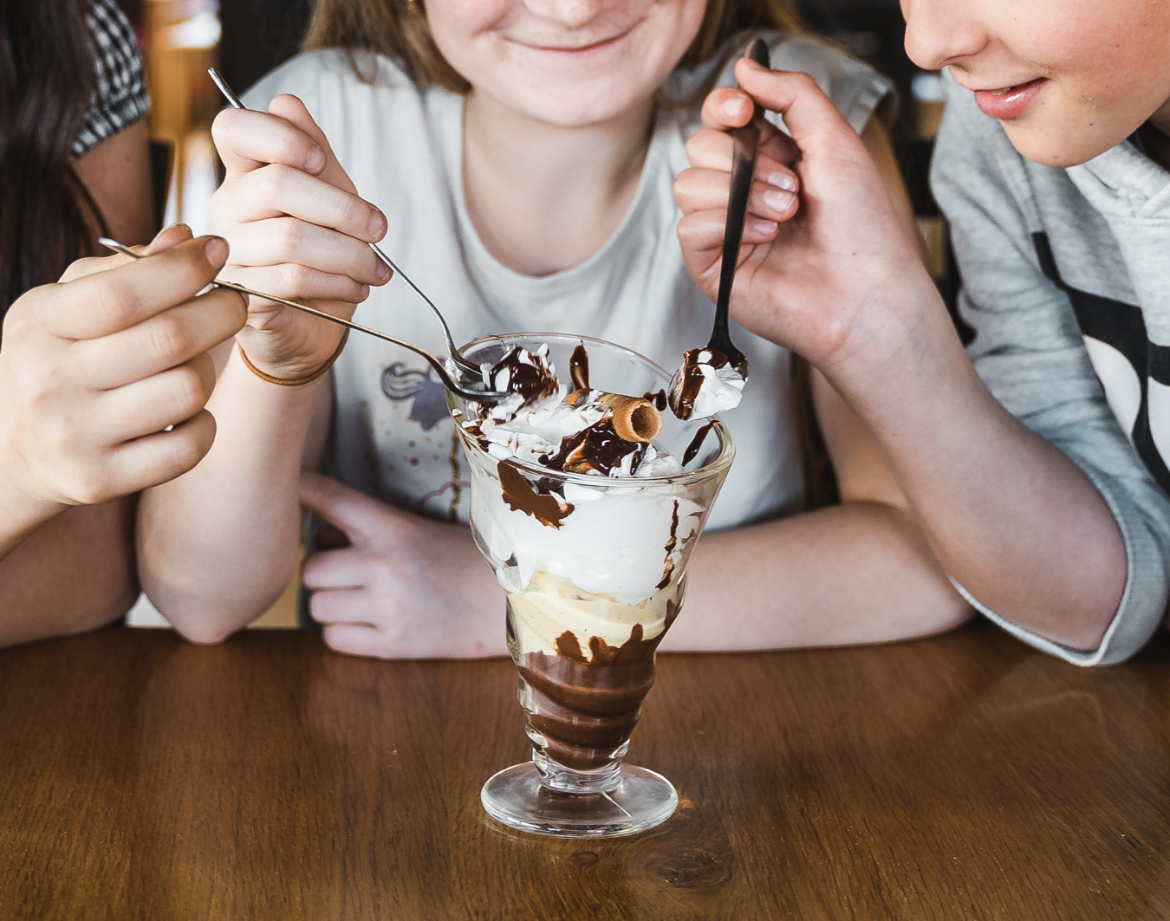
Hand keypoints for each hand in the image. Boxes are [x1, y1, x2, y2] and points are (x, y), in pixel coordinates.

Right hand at [0, 226, 245, 523]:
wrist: (11, 452)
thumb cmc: (58, 360)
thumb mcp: (68, 305)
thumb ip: (127, 270)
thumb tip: (187, 238)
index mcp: (39, 324)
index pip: (124, 293)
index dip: (184, 270)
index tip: (218, 250)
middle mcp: (50, 380)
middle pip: (170, 340)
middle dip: (220, 312)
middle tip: (234, 301)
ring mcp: (75, 435)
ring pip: (188, 390)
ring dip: (208, 370)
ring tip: (196, 362)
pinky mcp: (101, 479)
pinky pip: (190, 445)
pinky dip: (204, 423)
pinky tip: (188, 410)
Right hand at [209, 95, 389, 379]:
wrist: (312, 327)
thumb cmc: (321, 257)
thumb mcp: (331, 201)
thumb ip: (317, 156)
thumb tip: (288, 104)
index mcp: (245, 173)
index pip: (234, 128)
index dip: (282, 137)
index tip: (323, 162)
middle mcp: (226, 206)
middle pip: (277, 184)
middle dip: (343, 208)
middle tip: (379, 229)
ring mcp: (227, 252)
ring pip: (290, 237)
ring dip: (349, 254)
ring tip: (376, 269)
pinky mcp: (240, 294)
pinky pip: (292, 278)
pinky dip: (338, 281)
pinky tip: (357, 287)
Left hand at [299, 472, 506, 658]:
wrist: (509, 603)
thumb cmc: (461, 561)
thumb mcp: (418, 529)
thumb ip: (369, 529)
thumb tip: (316, 537)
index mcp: (393, 527)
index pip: (329, 498)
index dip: (299, 489)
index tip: (287, 486)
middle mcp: (384, 564)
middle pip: (310, 569)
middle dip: (322, 572)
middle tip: (346, 573)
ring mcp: (387, 607)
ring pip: (317, 607)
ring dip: (331, 604)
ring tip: (361, 600)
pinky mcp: (393, 644)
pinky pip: (335, 640)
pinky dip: (343, 633)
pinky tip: (369, 623)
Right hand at [674, 59, 936, 370]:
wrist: (866, 291)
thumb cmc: (862, 227)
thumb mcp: (835, 140)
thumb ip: (793, 94)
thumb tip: (746, 67)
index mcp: (770, 158)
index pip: (722, 118)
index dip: (725, 106)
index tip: (745, 111)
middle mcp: (741, 191)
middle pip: (699, 145)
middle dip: (744, 159)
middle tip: (791, 185)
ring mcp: (723, 228)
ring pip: (687, 182)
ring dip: (741, 193)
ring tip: (784, 216)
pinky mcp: (711, 265)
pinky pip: (689, 226)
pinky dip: (727, 226)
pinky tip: (764, 239)